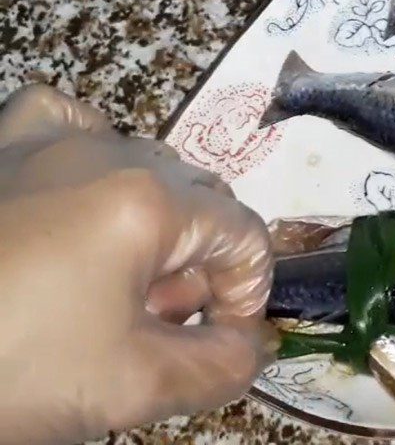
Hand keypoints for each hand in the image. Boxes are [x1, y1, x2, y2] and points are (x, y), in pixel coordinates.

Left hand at [0, 85, 277, 444]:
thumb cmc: (12, 370)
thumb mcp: (129, 388)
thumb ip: (219, 366)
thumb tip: (255, 345)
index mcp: (149, 203)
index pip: (246, 234)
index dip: (249, 293)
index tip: (221, 343)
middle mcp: (111, 152)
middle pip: (202, 201)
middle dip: (199, 266)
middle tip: (155, 326)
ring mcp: (51, 141)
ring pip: (148, 163)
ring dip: (156, 223)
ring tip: (113, 283)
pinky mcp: (9, 145)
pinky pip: (68, 119)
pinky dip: (92, 148)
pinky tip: (82, 187)